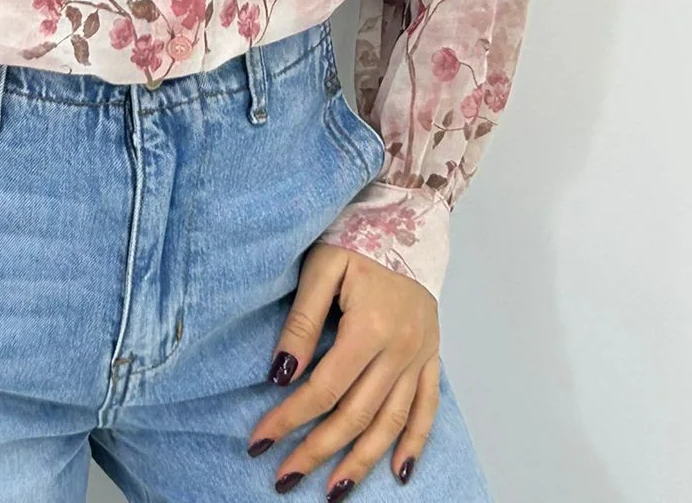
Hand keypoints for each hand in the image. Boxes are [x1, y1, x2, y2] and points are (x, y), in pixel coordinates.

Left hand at [247, 242, 439, 492]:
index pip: (324, 389)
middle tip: (285, 478)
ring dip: (362, 461)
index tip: (259, 441)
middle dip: (318, 451)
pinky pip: (427, 408)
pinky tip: (398, 472)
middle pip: (356, 415)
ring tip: (334, 490)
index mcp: (370, 327)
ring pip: (392, 423)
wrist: (409, 216)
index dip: (290, 418)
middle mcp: (400, 350)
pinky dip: (415, 443)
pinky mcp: (432, 355)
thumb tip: (281, 374)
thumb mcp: (322, 266)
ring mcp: (420, 356)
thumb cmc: (358, 236)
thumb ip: (301, 321)